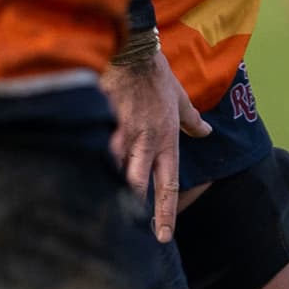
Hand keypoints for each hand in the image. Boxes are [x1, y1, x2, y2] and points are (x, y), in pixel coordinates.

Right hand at [100, 45, 209, 241]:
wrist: (130, 51)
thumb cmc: (155, 75)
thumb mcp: (180, 99)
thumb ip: (193, 121)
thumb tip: (208, 133)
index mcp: (166, 142)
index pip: (168, 186)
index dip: (165, 213)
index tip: (163, 237)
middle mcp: (145, 144)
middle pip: (139, 188)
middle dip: (135, 213)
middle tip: (132, 237)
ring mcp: (121, 136)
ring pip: (115, 175)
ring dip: (111, 195)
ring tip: (104, 218)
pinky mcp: (100, 125)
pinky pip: (94, 154)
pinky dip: (90, 169)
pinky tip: (81, 185)